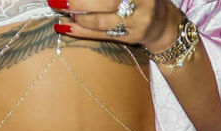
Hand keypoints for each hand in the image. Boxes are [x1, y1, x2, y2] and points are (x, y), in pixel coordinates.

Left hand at [51, 0, 180, 51]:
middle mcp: (142, 0)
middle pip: (108, 1)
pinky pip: (102, 35)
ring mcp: (138, 20)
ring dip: (78, 16)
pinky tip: (64, 27)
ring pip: (102, 21)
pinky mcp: (131, 37)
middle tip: (57, 0)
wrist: (163, 24)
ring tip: (62, 11)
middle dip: (79, 1)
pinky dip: (80, 31)